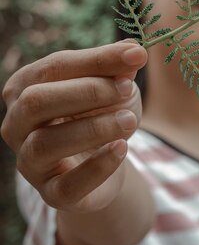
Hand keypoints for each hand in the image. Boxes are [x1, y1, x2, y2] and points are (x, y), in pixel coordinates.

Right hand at [1, 39, 146, 213]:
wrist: (104, 163)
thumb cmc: (100, 114)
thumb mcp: (113, 87)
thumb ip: (118, 69)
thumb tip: (133, 50)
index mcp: (25, 87)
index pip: (54, 66)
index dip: (97, 60)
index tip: (137, 55)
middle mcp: (16, 124)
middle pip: (37, 101)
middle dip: (87, 91)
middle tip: (128, 88)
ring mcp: (29, 162)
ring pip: (45, 143)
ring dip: (93, 128)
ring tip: (131, 120)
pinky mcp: (50, 194)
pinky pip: (66, 186)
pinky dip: (97, 167)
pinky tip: (122, 149)